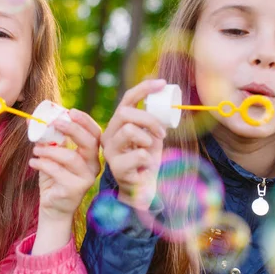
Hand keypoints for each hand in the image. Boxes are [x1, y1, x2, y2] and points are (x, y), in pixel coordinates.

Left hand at [29, 108, 101, 220]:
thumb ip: (46, 139)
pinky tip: (33, 162)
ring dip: (50, 150)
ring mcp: (86, 178)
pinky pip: (58, 172)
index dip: (85, 121)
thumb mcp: (51, 155)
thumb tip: (30, 120)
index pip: (95, 133)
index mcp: (91, 154)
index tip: (70, 111)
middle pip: (89, 142)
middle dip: (73, 129)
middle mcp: (94, 165)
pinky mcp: (75, 190)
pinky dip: (43, 164)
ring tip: (36, 150)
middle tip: (55, 123)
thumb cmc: (54, 178)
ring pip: (71, 157)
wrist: (53, 207)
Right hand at [102, 79, 166, 209]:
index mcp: (118, 125)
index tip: (162, 83)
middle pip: (125, 112)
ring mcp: (110, 152)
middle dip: (148, 119)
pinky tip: (145, 168)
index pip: (127, 99)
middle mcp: (109, 135)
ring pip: (129, 130)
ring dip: (148, 139)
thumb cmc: (147, 162)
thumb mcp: (152, 137)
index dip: (144, 88)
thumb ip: (153, 121)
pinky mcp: (117, 168)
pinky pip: (139, 154)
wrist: (142, 191)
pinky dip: (149, 160)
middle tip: (162, 133)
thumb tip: (165, 101)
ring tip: (151, 151)